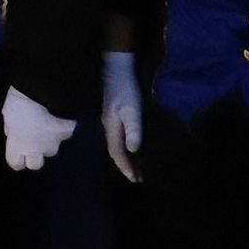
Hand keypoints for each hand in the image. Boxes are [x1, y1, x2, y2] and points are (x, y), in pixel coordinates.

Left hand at [1, 86, 77, 170]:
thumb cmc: (21, 101)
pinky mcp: (68, 133)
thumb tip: (13, 133)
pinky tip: (57, 119)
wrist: (47, 91)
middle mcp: (37, 148)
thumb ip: (11, 128)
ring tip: (46, 128)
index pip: (15, 163)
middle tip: (33, 143)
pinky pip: (63, 136)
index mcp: (18, 144)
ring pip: (51, 150)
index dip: (16, 160)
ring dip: (48, 142)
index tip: (17, 154)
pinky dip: (60, 130)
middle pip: (35, 164)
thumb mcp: (8, 113)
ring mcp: (54, 143)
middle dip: (34, 156)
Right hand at [101, 51, 142, 181]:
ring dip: (127, 157)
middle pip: (116, 151)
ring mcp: (112, 120)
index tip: (136, 180)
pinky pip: (121, 136)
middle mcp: (109, 126)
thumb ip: (133, 128)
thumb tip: (133, 150)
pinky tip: (135, 147)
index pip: (117, 153)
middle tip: (138, 178)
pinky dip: (129, 145)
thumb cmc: (125, 89)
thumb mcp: (131, 108)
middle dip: (126, 165)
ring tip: (138, 167)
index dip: (126, 167)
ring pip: (118, 144)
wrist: (118, 68)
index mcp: (111, 127)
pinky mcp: (117, 114)